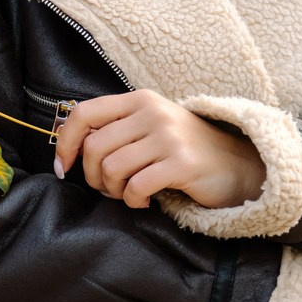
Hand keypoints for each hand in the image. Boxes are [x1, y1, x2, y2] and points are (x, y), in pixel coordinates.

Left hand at [53, 89, 265, 211]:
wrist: (236, 165)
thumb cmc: (185, 150)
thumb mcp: (151, 127)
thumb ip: (116, 129)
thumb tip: (69, 145)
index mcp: (140, 100)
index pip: (84, 113)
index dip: (65, 142)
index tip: (64, 167)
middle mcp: (153, 113)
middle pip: (95, 147)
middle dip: (92, 176)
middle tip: (107, 188)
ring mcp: (168, 136)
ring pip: (112, 168)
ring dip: (113, 191)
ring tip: (128, 194)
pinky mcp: (182, 163)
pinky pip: (136, 187)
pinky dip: (134, 201)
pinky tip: (145, 201)